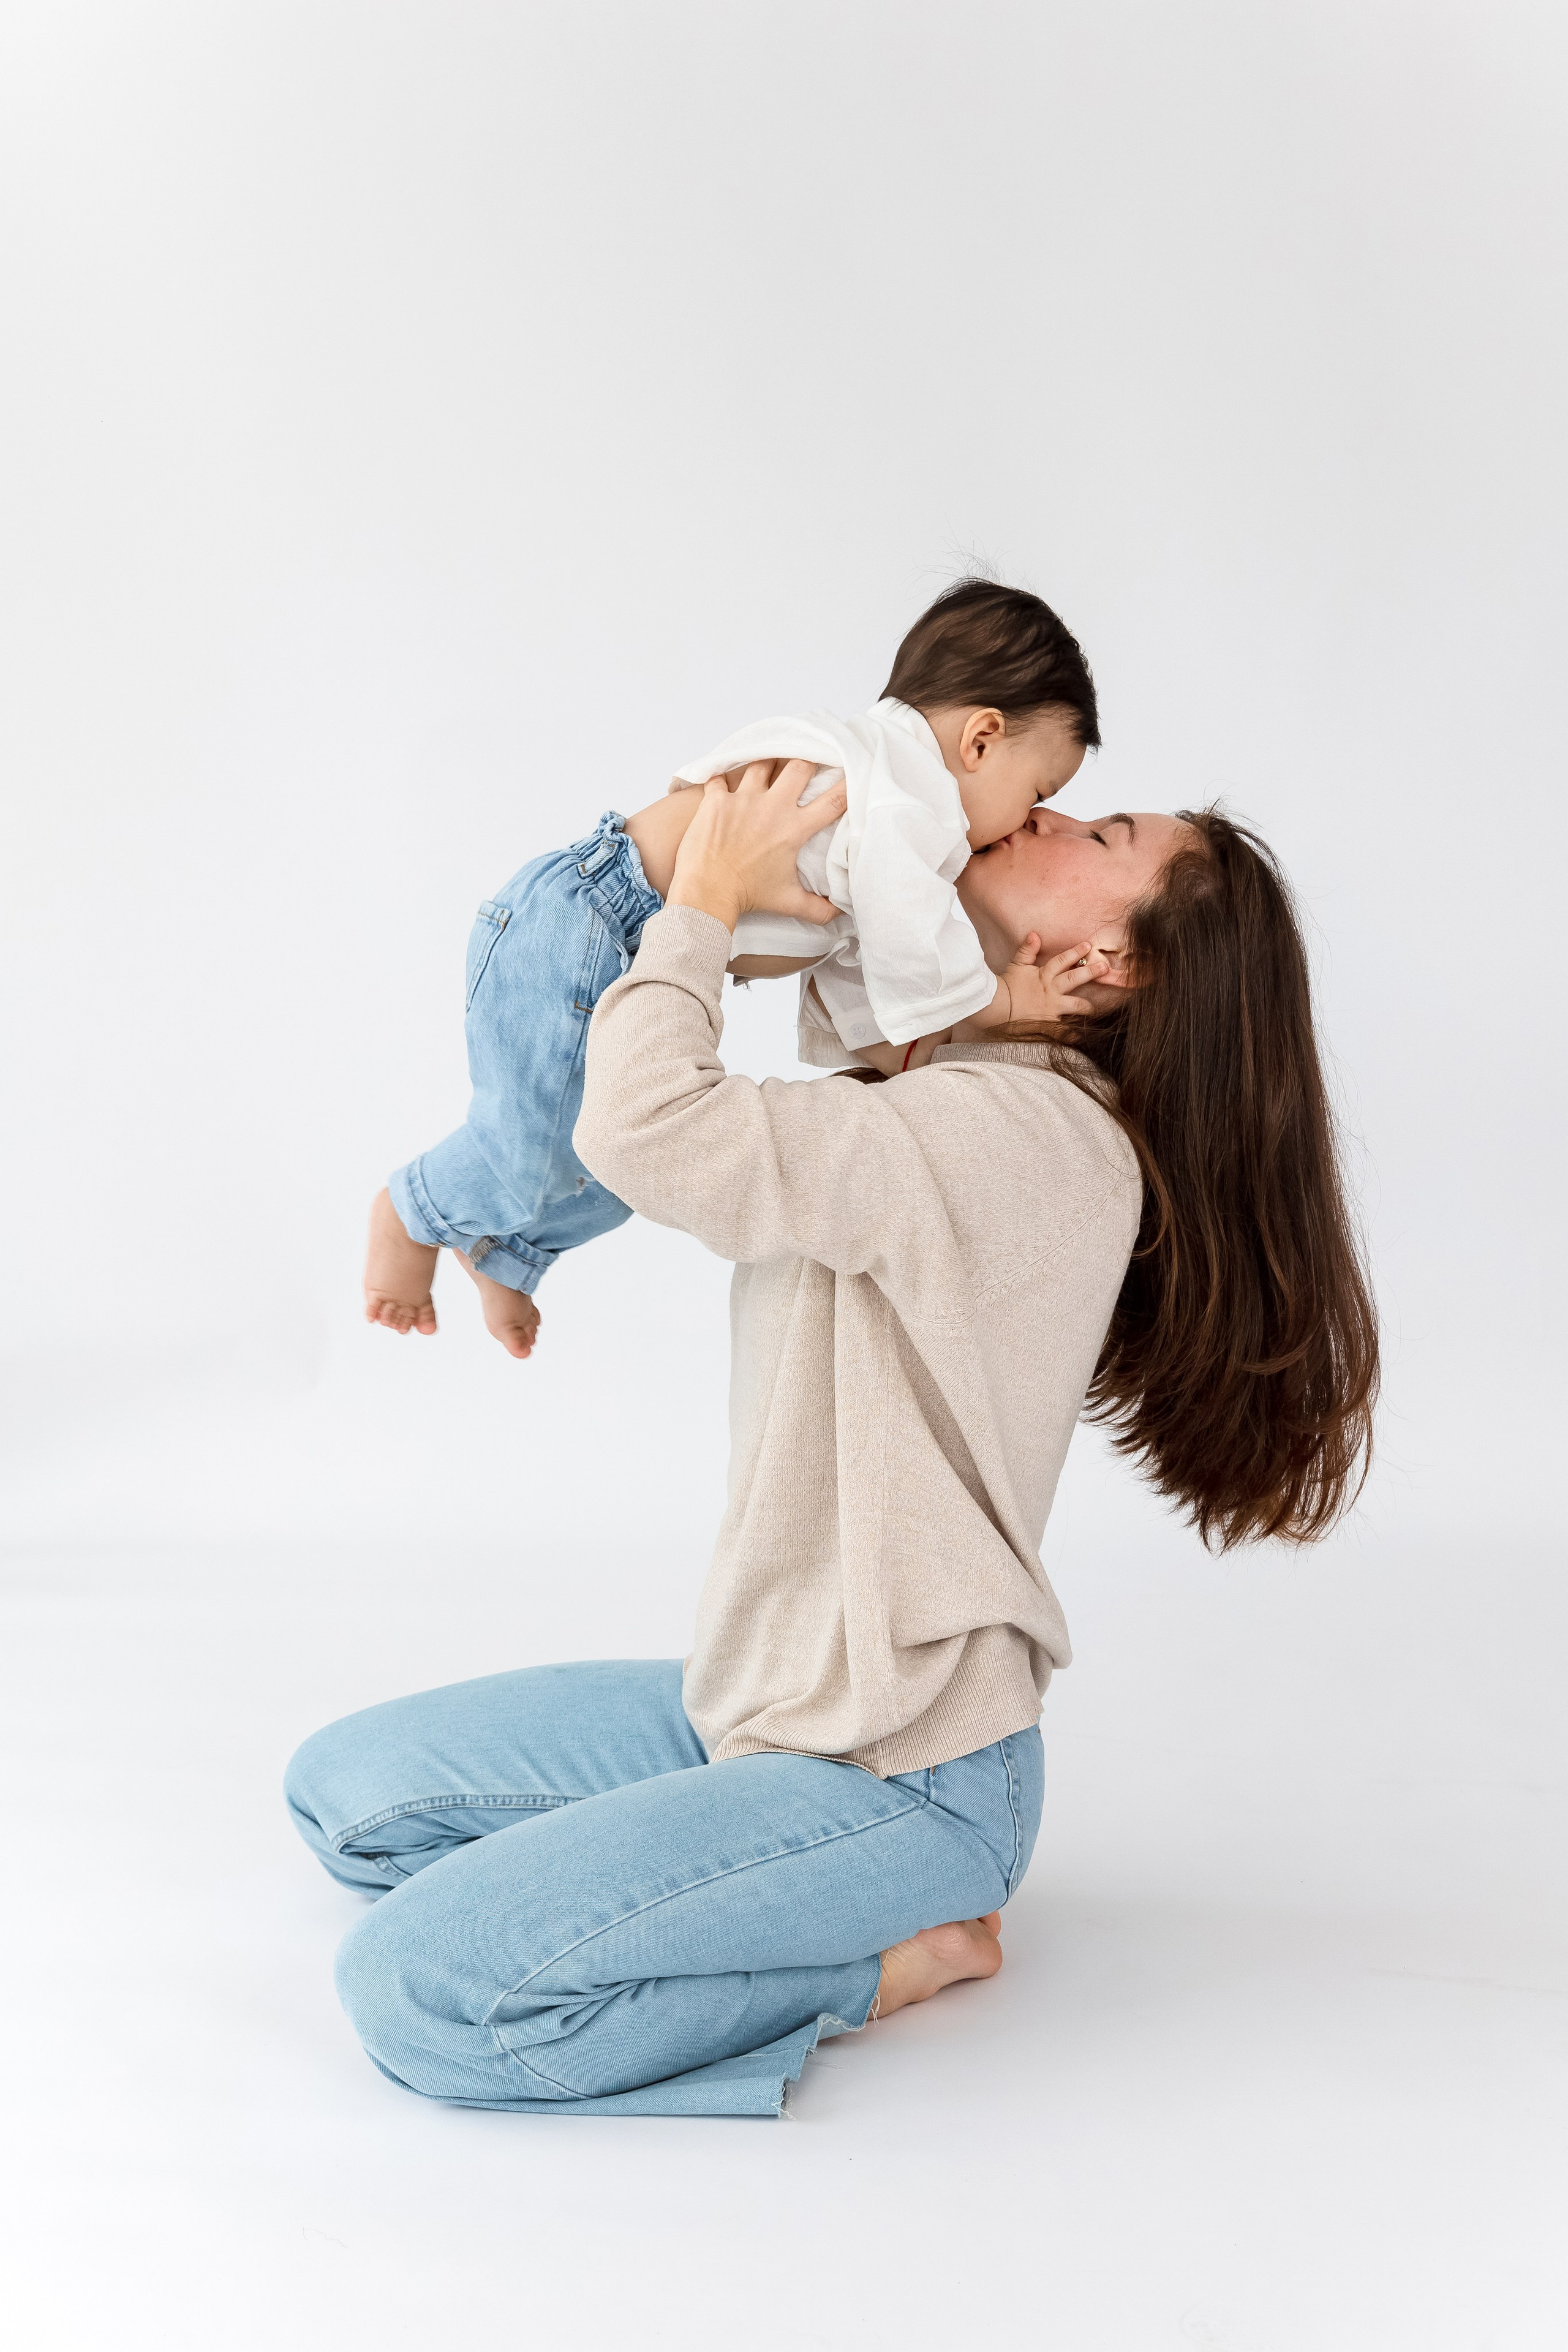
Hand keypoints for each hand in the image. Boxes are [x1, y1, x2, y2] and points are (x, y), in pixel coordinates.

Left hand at [665, 759, 847, 932]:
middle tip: (804, 765)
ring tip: (765, 770)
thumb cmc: (747, 896)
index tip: (852, 772)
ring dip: (765, 766)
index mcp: (793, 829)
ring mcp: (742, 800)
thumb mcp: (787, 902)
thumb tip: (840, 914)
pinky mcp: (715, 800)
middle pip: (799, 766)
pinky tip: (723, 784)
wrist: (706, 894)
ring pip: (761, 763)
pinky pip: (719, 777)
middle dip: (805, 762)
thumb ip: (818, 908)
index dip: (847, 784)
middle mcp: (771, 807)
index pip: (832, 800)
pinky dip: (721, 780)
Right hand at [960, 936, 1114, 1033]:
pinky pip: (1065, 1028)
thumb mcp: (1016, 965)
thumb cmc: (1007, 986)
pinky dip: (1073, 1033)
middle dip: (1092, 972)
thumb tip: (1035, 934)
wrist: (997, 1007)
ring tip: (1099, 1007)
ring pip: (1076, 1005)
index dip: (1076, 952)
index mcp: (1044, 975)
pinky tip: (1083, 1035)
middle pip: (1075, 979)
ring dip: (1089, 1006)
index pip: (1063, 960)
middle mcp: (1051, 990)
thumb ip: (1027, 950)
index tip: (1089, 945)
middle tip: (1105, 967)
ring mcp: (1052, 1008)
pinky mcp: (1050, 1023)